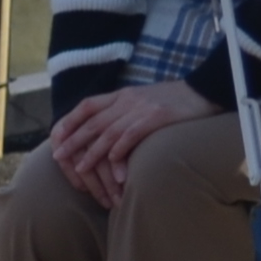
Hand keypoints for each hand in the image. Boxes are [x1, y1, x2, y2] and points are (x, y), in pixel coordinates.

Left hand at [43, 82, 198, 213]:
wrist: (204, 92)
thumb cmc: (173, 102)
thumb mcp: (142, 101)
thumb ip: (122, 111)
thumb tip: (102, 131)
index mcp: (122, 94)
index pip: (87, 106)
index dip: (70, 121)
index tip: (56, 136)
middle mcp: (128, 99)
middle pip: (93, 121)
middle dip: (73, 140)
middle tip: (58, 156)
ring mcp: (142, 108)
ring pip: (109, 132)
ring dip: (93, 152)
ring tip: (80, 168)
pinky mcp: (158, 117)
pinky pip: (132, 135)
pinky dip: (119, 150)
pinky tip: (111, 164)